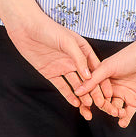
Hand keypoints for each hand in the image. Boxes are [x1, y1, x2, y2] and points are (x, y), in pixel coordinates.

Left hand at [0, 0, 113, 118]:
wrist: (25, 27)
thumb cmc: (48, 29)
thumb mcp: (68, 41)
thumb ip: (79, 59)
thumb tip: (89, 77)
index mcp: (83, 50)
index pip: (96, 69)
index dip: (102, 81)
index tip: (109, 94)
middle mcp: (74, 60)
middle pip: (87, 80)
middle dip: (94, 93)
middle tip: (101, 106)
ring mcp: (63, 67)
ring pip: (76, 85)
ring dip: (83, 97)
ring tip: (89, 109)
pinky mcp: (50, 72)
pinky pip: (62, 86)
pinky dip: (69, 95)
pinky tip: (76, 103)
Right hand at [70, 16, 135, 126]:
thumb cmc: (130, 55)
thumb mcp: (108, 67)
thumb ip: (93, 80)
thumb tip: (77, 91)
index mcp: (103, 78)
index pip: (92, 93)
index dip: (88, 101)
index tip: (86, 108)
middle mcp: (112, 87)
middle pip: (103, 103)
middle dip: (105, 108)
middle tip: (109, 108)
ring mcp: (124, 94)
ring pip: (115, 109)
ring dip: (115, 113)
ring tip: (119, 112)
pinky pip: (128, 113)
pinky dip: (125, 119)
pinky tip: (122, 122)